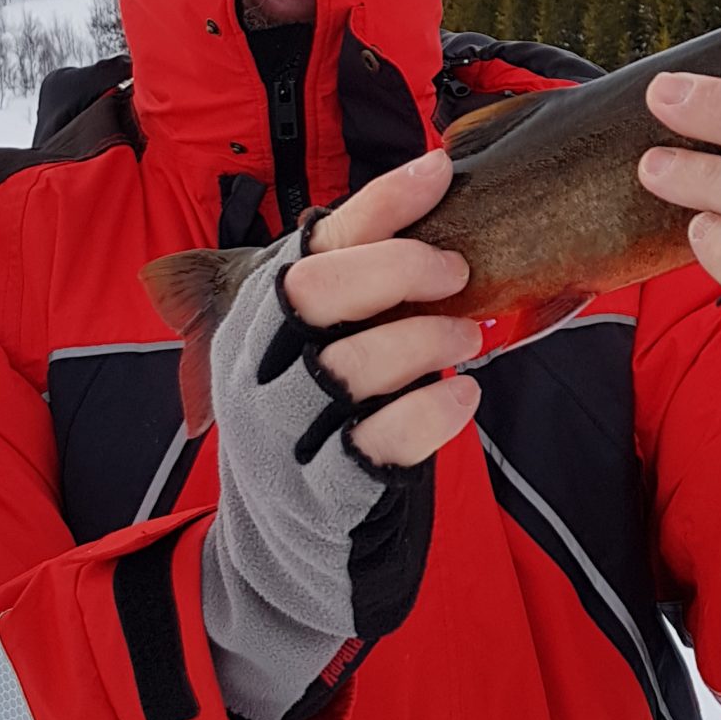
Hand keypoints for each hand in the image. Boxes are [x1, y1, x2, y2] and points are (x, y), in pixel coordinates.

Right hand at [286, 150, 480, 468]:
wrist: (280, 549)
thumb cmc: (315, 424)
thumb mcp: (313, 346)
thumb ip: (354, 284)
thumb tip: (431, 188)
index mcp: (255, 318)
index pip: (312, 243)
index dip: (379, 201)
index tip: (438, 170)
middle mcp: (256, 370)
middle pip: (313, 291)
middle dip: (398, 268)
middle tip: (456, 273)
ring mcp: (281, 435)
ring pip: (349, 366)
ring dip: (425, 340)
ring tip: (465, 339)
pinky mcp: (322, 493)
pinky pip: (382, 441)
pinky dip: (434, 412)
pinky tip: (463, 397)